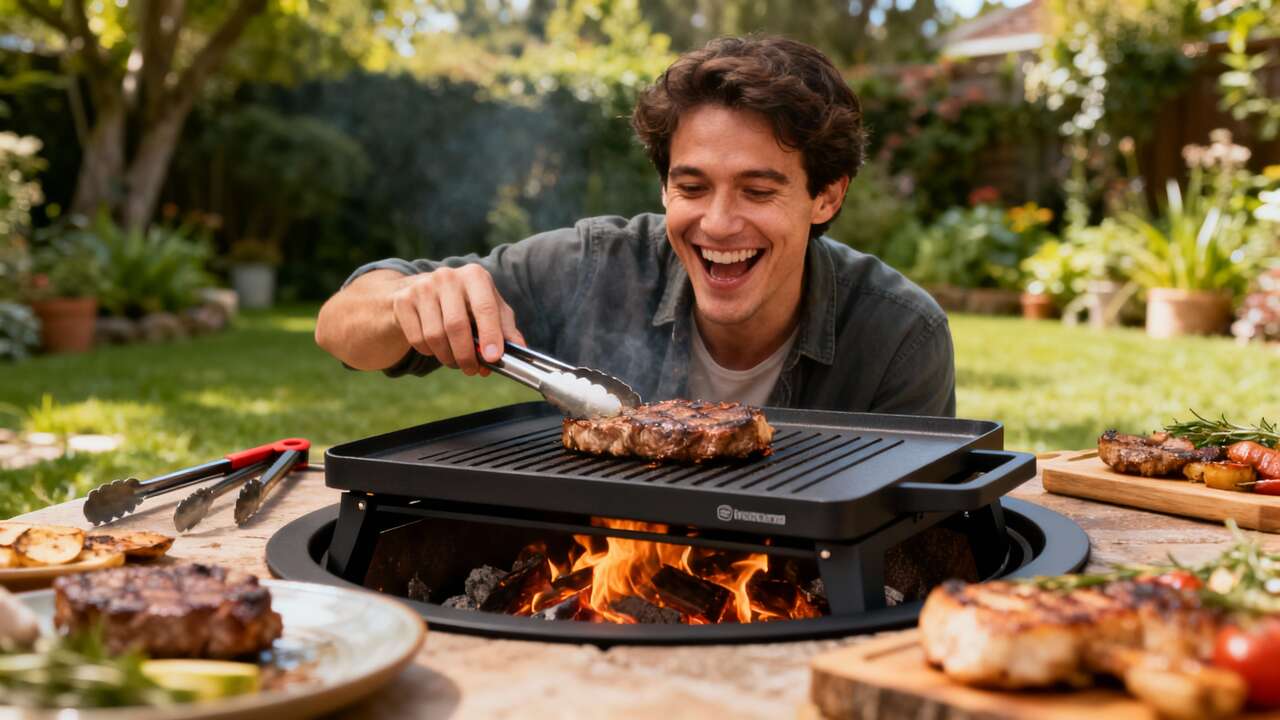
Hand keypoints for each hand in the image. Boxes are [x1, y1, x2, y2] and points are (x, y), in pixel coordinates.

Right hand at [389, 264, 525, 375]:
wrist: (420, 292)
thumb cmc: (464, 302)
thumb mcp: (489, 308)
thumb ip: (505, 328)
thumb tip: (519, 349)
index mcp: (474, 275)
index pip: (485, 308)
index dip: (490, 335)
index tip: (493, 358)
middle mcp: (447, 276)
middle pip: (457, 325)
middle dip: (466, 355)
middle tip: (472, 370)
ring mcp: (422, 287)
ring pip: (435, 336)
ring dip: (447, 357)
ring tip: (455, 360)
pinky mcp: (403, 301)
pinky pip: (417, 339)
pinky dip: (429, 351)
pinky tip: (436, 347)